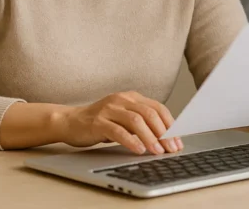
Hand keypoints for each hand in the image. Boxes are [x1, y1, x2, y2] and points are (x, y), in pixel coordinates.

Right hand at [58, 91, 182, 154]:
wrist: (70, 121)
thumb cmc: (100, 122)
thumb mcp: (124, 119)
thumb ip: (142, 123)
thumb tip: (166, 138)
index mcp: (132, 97)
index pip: (158, 108)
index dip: (171, 125)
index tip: (178, 141)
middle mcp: (122, 99)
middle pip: (150, 114)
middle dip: (164, 133)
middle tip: (171, 149)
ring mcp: (109, 109)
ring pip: (136, 121)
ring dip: (150, 137)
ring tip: (158, 151)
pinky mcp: (98, 121)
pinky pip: (118, 131)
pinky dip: (131, 141)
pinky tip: (138, 150)